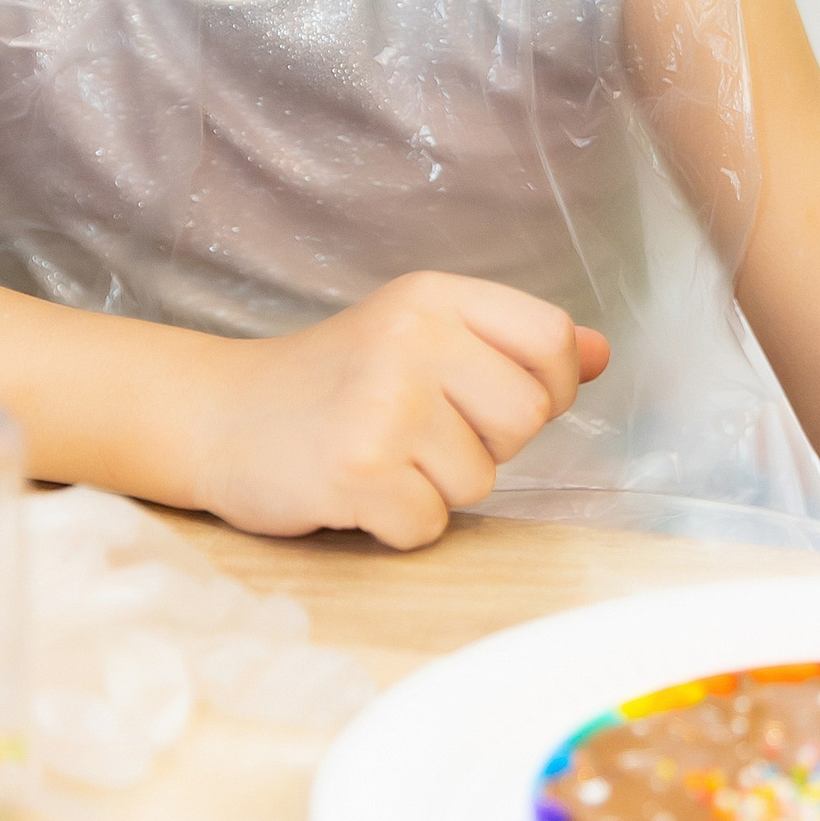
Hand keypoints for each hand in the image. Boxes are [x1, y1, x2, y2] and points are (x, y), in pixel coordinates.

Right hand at [183, 270, 609, 548]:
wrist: (217, 416)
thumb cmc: (332, 381)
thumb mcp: (420, 337)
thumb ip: (510, 345)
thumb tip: (602, 353)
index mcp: (434, 297)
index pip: (552, 338)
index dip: (547, 385)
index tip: (495, 399)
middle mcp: (411, 337)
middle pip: (525, 417)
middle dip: (485, 444)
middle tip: (418, 432)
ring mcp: (382, 403)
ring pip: (480, 480)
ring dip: (434, 487)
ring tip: (378, 455)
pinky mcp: (355, 470)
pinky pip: (429, 523)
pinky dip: (397, 523)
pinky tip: (355, 489)